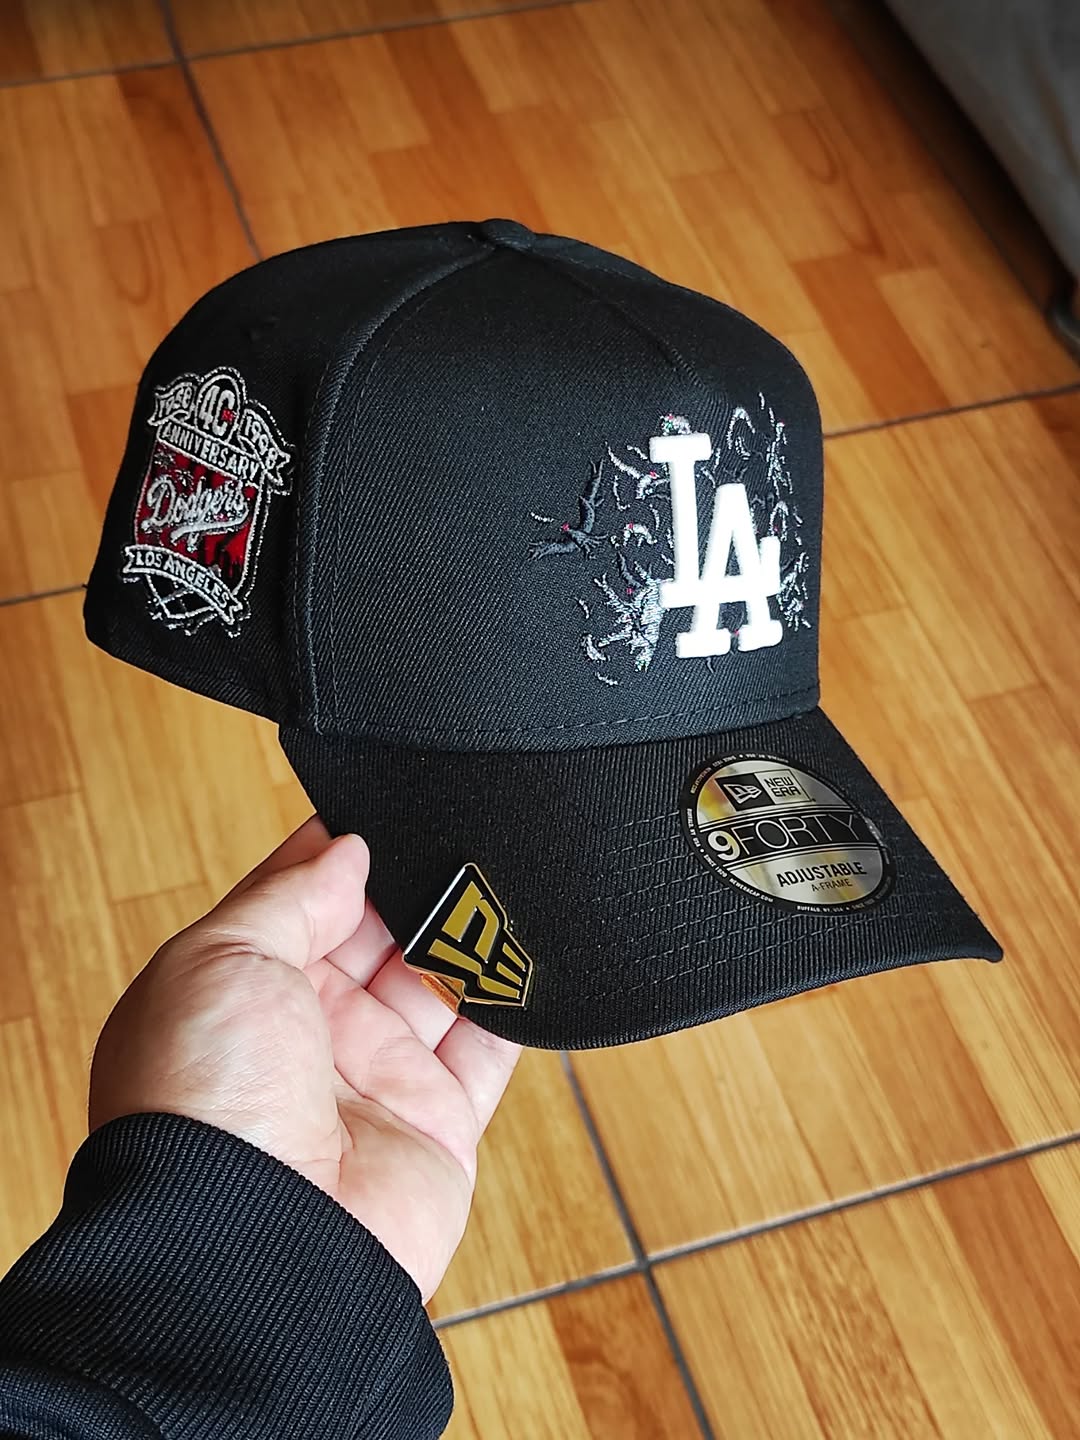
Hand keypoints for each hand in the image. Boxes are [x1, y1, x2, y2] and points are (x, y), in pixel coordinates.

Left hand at [90, 818, 520, 1300]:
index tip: (370, 815)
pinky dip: (511, 1004)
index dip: (333, 859)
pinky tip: (525, 952)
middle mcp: (306, 1037)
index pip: (296, 905)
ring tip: (489, 883)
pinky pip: (489, 1050)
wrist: (255, 1243)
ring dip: (463, 937)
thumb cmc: (206, 1105)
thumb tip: (343, 851)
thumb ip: (290, 894)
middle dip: (407, 891)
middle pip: (375, 938)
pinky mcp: (437, 1125)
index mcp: (238, 993)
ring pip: (436, 984)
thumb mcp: (220, 956)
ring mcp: (374, 1081)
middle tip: (441, 845)